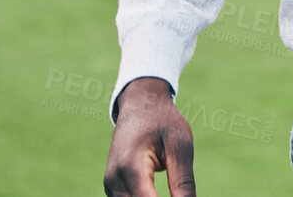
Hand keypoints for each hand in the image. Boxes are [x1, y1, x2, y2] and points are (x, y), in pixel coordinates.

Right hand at [104, 77, 195, 196]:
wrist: (140, 104)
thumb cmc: (163, 121)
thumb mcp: (180, 147)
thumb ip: (182, 181)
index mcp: (131, 167)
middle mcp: (114, 179)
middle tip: (181, 194)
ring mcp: (110, 185)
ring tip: (175, 192)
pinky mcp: (112, 187)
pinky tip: (158, 194)